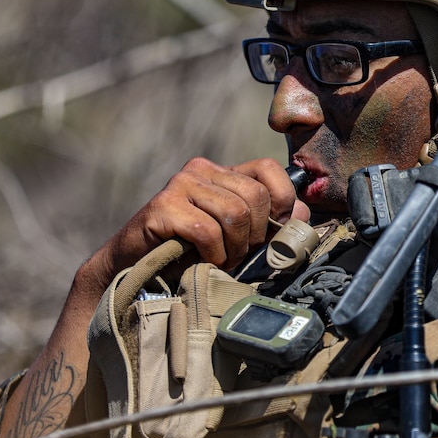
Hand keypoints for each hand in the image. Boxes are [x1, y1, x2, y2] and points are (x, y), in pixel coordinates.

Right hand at [76, 157, 309, 296]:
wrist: (135, 268)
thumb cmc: (190, 253)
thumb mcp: (235, 237)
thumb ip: (268, 224)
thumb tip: (303, 213)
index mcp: (223, 172)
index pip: (269, 169)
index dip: (281, 202)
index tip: (269, 233)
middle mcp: (202, 170)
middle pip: (256, 197)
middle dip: (255, 236)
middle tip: (238, 255)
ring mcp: (181, 184)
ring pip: (235, 214)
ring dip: (233, 248)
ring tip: (220, 260)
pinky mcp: (163, 206)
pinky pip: (207, 230)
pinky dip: (212, 254)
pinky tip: (203, 261)